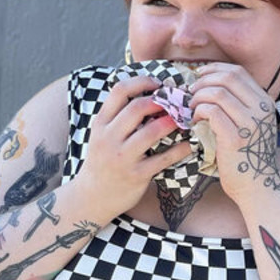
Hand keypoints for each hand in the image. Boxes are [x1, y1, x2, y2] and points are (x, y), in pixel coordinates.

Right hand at [75, 73, 195, 222]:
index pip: (119, 91)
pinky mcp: (136, 175)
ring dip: (172, 122)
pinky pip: (163, 158)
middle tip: (174, 102)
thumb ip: (118, 117)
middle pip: (137, 107)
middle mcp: (109, 138)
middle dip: (160, 101)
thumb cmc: (102, 162)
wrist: (91, 197)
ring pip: (151, 132)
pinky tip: (188, 145)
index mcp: (101, 123)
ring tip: (183, 119)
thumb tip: (148, 94)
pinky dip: (180, 150)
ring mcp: (123, 157)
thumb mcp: (102, 135)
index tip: (158, 84)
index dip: (142, 82)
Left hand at [187, 63, 279, 203]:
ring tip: (192, 109)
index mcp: (265, 103)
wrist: (257, 187)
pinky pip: (211, 111)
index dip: (215, 69)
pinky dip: (198, 112)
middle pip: (228, 78)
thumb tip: (211, 86)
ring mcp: (249, 123)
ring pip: (217, 93)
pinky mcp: (234, 137)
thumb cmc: (248, 158)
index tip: (200, 75)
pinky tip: (195, 122)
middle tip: (192, 92)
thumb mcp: (252, 126)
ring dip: (198, 97)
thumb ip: (240, 106)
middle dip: (204, 81)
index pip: (239, 72)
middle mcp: (261, 109)